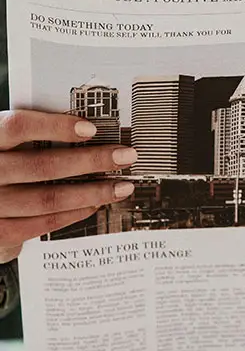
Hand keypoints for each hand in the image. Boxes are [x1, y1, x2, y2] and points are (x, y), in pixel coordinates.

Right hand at [0, 110, 137, 263]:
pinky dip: (71, 215)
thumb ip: (27, 138)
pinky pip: (39, 225)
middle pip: (42, 165)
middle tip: (126, 156)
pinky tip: (92, 205)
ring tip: (120, 187)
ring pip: (47, 198)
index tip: (91, 128)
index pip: (16, 126)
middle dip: (92, 161)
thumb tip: (85, 130)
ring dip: (91, 192)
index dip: (55, 126)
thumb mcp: (4, 146)